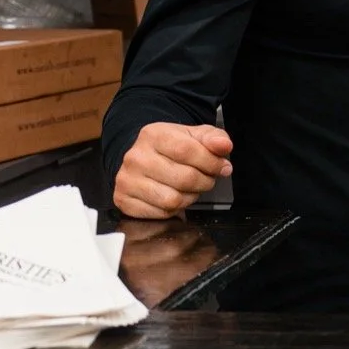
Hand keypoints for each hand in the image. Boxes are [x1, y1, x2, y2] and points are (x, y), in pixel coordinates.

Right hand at [113, 120, 231, 219]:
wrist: (143, 158)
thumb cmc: (170, 148)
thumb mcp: (194, 136)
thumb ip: (213, 138)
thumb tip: (224, 145)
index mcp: (153, 135)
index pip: (187, 150)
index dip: (211, 162)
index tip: (222, 167)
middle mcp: (136, 157)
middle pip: (184, 178)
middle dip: (204, 181)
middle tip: (206, 178)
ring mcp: (127, 180)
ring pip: (173, 199)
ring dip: (190, 197)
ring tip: (189, 188)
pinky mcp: (124, 200)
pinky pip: (161, 213)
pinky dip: (174, 209)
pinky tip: (173, 195)